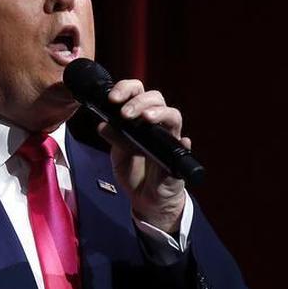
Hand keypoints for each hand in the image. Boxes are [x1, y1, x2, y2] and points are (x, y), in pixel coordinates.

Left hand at [95, 80, 188, 232]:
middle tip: (125, 113)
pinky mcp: (178, 157)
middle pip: (156, 98)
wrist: (146, 198)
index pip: (137, 93)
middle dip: (139, 101)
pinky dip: (183, 142)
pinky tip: (181, 141)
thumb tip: (103, 124)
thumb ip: (114, 138)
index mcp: (140, 118)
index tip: (112, 98)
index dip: (126, 89)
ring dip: (159, 113)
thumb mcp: (118, 154)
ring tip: (145, 119)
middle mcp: (157, 124)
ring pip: (173, 115)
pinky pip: (184, 146)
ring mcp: (170, 138)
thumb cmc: (135, 172)